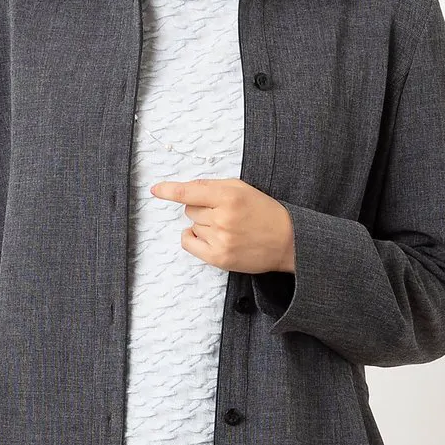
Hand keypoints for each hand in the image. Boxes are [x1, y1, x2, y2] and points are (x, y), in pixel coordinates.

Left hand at [149, 178, 294, 274]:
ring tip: (227, 227)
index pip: (189, 192)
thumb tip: (186, 189)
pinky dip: (193, 237)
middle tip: (225, 213)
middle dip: (202, 208)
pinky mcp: (218, 257)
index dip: (170, 190)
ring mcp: (220, 239)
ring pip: (191, 225)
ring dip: (203, 225)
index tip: (156, 190)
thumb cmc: (264, 213)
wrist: (287, 241)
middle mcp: (222, 217)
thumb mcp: (243, 189)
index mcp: (229, 196)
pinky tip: (208, 236)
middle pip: (190, 209)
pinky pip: (188, 242)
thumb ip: (213, 186)